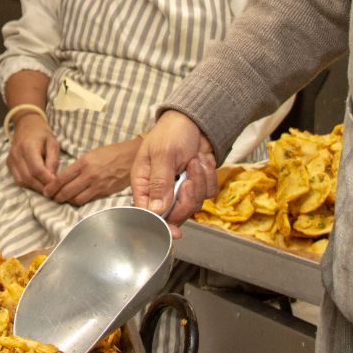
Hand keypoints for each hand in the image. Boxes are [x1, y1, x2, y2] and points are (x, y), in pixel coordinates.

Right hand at [5, 113, 60, 192]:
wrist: (26, 125)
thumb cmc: (42, 134)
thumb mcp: (53, 143)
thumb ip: (53, 160)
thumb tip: (53, 179)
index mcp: (28, 146)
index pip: (37, 170)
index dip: (47, 181)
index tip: (57, 186)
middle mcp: (16, 154)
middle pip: (29, 178)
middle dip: (42, 187)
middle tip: (54, 191)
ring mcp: (10, 160)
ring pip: (22, 181)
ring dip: (35, 188)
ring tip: (47, 189)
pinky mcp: (8, 164)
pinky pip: (18, 180)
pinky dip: (28, 185)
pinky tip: (38, 184)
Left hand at [46, 140, 135, 204]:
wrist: (131, 157)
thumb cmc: (112, 153)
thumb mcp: (92, 154)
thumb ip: (79, 166)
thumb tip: (66, 177)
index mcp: (84, 163)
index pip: (62, 178)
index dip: (52, 187)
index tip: (46, 191)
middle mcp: (89, 175)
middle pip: (67, 191)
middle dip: (57, 197)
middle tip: (52, 198)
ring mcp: (98, 185)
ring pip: (77, 199)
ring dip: (68, 201)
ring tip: (63, 200)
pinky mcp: (105, 192)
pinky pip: (89, 200)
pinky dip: (80, 201)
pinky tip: (77, 200)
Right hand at [131, 110, 216, 234]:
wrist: (195, 120)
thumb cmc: (172, 132)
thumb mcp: (163, 154)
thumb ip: (160, 183)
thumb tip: (157, 211)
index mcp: (144, 183)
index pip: (148, 212)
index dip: (161, 224)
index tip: (175, 232)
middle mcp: (160, 189)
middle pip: (175, 213)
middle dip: (187, 198)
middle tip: (188, 180)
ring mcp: (180, 188)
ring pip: (193, 204)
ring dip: (199, 182)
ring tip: (195, 161)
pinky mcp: (197, 184)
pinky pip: (208, 193)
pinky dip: (209, 177)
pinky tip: (201, 161)